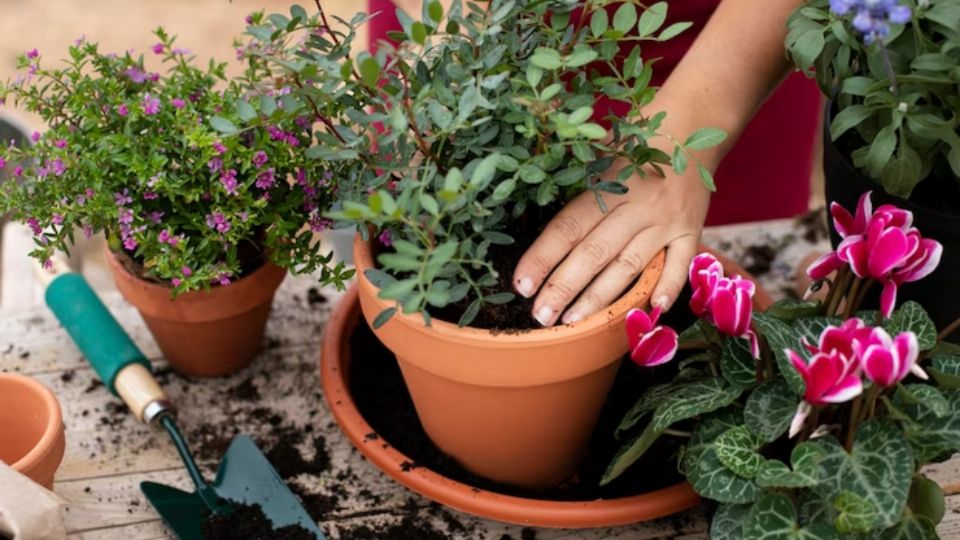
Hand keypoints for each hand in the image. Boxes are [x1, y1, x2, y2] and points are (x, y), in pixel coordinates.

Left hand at [512, 158, 710, 325]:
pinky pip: (680, 263)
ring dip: (601, 297)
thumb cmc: (635, 139)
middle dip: (564, 287)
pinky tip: (652, 310)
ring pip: (630, 265)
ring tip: (574, 322)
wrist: (695, 121)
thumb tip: (533, 200)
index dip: (543, 257)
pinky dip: (668, 287)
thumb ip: (575, 180)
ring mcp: (666, 220)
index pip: (568, 227)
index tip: (522, 284)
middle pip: (595, 253)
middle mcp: (637, 205)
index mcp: (608, 184)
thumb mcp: (601, 151)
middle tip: (541, 315)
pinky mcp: (692, 230)